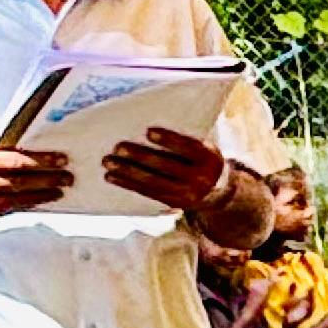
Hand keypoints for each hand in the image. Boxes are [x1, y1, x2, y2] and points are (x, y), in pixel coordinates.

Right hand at [0, 148, 73, 225]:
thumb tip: (8, 154)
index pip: (16, 161)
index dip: (41, 161)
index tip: (59, 160)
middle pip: (22, 182)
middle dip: (49, 179)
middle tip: (68, 177)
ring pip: (19, 199)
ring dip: (42, 196)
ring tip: (59, 192)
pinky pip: (8, 211)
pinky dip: (24, 206)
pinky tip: (37, 202)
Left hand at [105, 128, 233, 214]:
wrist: (219, 192)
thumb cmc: (204, 160)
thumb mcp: (206, 148)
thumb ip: (186, 140)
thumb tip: (151, 124)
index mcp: (209, 158)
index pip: (187, 148)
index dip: (168, 140)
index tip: (148, 131)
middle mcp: (200, 178)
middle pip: (165, 166)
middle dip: (139, 156)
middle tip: (118, 147)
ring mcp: (186, 193)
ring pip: (152, 181)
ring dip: (127, 171)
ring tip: (108, 162)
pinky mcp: (173, 203)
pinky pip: (147, 192)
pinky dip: (127, 184)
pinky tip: (112, 176)